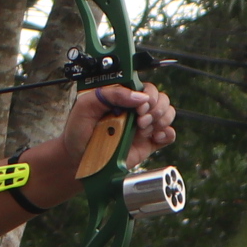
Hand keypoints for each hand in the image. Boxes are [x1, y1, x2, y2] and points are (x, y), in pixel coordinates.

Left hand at [57, 82, 178, 170]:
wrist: (77, 159)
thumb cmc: (79, 131)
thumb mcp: (86, 106)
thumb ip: (110, 95)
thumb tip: (139, 96)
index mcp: (121, 97)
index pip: (144, 87)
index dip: (147, 94)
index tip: (139, 106)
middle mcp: (134, 109)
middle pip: (160, 98)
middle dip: (155, 108)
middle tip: (140, 121)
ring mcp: (143, 126)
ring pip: (168, 113)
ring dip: (161, 120)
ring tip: (143, 130)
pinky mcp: (148, 142)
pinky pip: (169, 134)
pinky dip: (167, 134)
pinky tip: (154, 137)